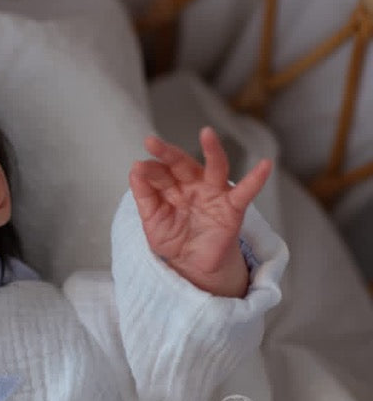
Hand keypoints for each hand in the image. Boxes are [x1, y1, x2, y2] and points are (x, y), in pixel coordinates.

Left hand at [128, 127, 271, 296]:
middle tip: (151, 142)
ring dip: (212, 150)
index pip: (159, 173)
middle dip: (167, 153)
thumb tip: (135, 170)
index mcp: (172, 187)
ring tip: (207, 134)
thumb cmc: (174, 239)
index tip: (138, 167)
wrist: (193, 266)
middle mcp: (193, 185)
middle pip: (181, 164)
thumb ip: (145, 197)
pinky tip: (265, 165)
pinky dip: (256, 179)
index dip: (149, 171)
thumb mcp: (152, 221)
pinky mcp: (232, 208)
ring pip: (214, 167)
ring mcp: (214, 194)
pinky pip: (245, 192)